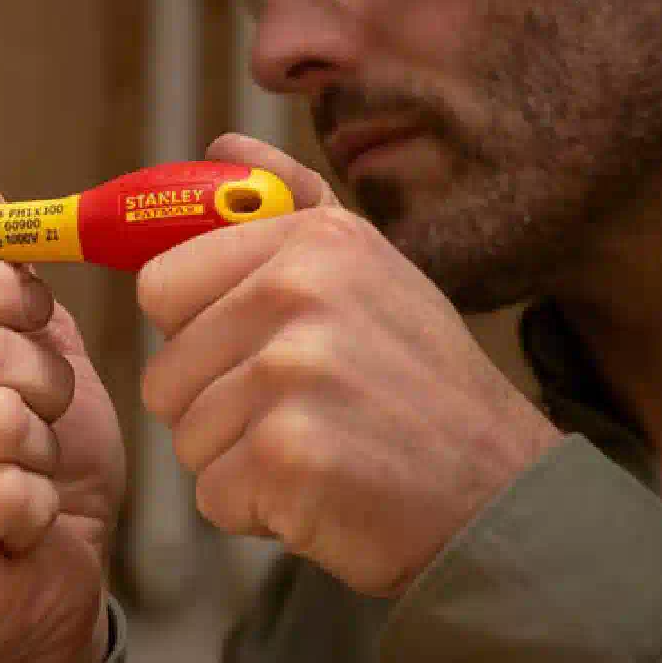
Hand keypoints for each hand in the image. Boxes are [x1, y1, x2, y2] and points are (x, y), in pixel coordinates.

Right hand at [0, 166, 126, 662]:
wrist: (49, 581)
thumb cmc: (36, 464)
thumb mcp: (30, 346)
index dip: (2, 290)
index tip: (33, 320)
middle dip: (38, 379)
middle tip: (39, 416)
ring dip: (41, 451)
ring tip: (25, 474)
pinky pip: (3, 488)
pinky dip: (35, 506)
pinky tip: (14, 525)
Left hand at [136, 134, 562, 597]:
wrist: (499, 496)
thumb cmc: (419, 389)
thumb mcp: (369, 272)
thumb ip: (288, 207)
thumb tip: (219, 149)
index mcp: (312, 240)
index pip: (162, 286)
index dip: (199, 334)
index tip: (256, 353)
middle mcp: (299, 290)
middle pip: (164, 371)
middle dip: (216, 410)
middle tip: (305, 414)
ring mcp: (292, 371)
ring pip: (186, 437)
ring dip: (238, 464)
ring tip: (322, 450)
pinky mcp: (287, 454)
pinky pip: (213, 495)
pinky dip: (258, 513)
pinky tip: (323, 494)